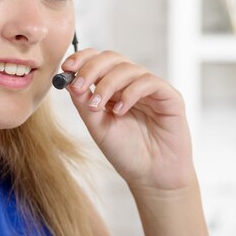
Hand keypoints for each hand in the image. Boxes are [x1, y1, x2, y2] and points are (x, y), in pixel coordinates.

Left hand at [63, 49, 195, 192]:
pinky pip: (149, 82)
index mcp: (112, 87)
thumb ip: (84, 103)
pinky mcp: (169, 97)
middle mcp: (131, 83)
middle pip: (111, 58)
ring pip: (128, 68)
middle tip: (79, 86)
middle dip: (91, 69)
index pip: (97, 61)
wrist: (151, 177)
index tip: (66, 67)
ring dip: (108, 84)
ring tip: (98, 106)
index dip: (82, 59)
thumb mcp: (97, 126)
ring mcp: (150, 89)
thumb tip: (68, 81)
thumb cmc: (126, 152)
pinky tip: (120, 110)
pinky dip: (131, 92)